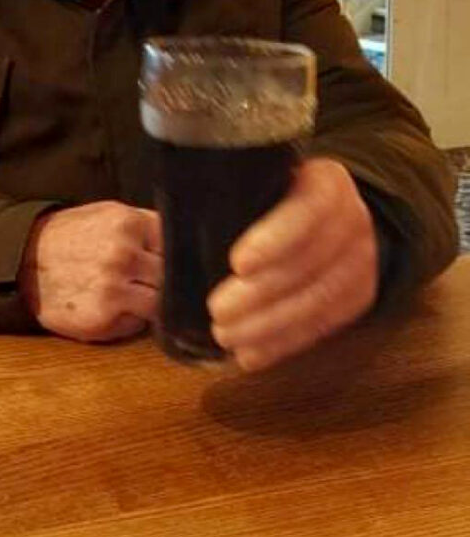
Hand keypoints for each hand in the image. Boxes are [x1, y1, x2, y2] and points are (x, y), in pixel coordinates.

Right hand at [19, 201, 161, 342]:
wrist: (23, 260)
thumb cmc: (70, 238)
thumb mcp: (108, 214)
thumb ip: (144, 226)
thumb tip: (181, 246)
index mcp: (128, 222)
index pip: (174, 244)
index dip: (169, 255)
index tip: (159, 261)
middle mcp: (124, 252)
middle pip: (170, 274)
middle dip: (158, 279)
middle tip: (140, 280)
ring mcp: (115, 285)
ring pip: (159, 300)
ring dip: (149, 301)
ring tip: (127, 294)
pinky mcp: (104, 315)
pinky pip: (140, 322)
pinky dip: (133, 318)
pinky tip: (113, 307)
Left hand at [208, 159, 377, 370]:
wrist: (330, 217)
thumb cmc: (276, 198)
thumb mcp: (261, 182)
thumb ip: (234, 195)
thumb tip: (175, 225)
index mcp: (327, 183)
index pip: (308, 209)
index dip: (275, 238)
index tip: (236, 263)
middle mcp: (353, 220)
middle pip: (309, 263)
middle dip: (260, 294)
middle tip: (216, 312)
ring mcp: (361, 262)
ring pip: (317, 301)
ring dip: (267, 325)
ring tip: (226, 336)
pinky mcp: (359, 298)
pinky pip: (322, 327)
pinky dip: (281, 344)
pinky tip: (249, 355)